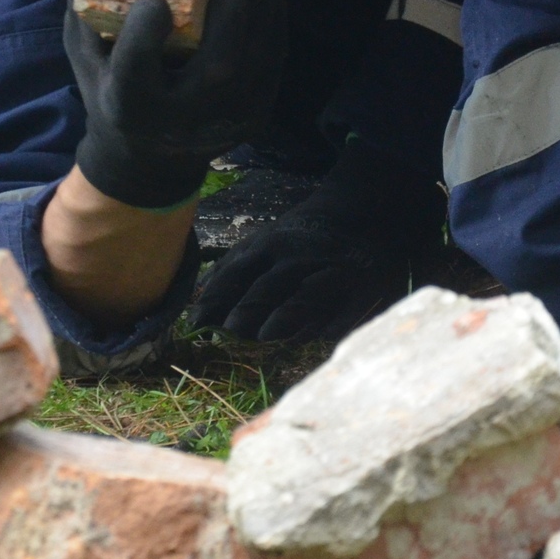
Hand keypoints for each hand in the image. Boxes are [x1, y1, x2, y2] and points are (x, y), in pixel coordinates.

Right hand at [64, 0, 286, 209]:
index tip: (153, 2)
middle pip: (219, 68)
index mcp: (129, 109)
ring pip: (258, 59)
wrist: (151, 159)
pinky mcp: (257, 114)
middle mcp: (181, 122)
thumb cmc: (112, 92)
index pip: (133, 78)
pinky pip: (274, 58)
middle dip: (234, 6)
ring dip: (263, 0)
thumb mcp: (86, 53)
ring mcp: (226, 123)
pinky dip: (273, 15)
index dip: (143, 42)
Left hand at [191, 139, 444, 342]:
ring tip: (264, 335)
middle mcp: (297, 258)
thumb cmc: (300, 243)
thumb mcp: (264, 244)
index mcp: (268, 246)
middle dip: (248, 307)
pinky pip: (340, 312)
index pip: (236, 273)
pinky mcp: (359, 291)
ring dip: (284, 316)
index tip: (197, 322)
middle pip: (269, 285)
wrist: (362, 219)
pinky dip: (325, 326)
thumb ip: (233, 271)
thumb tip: (197, 306)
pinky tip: (308, 339)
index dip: (217, 298)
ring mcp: (329, 273)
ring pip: (305, 296)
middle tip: (229, 331)